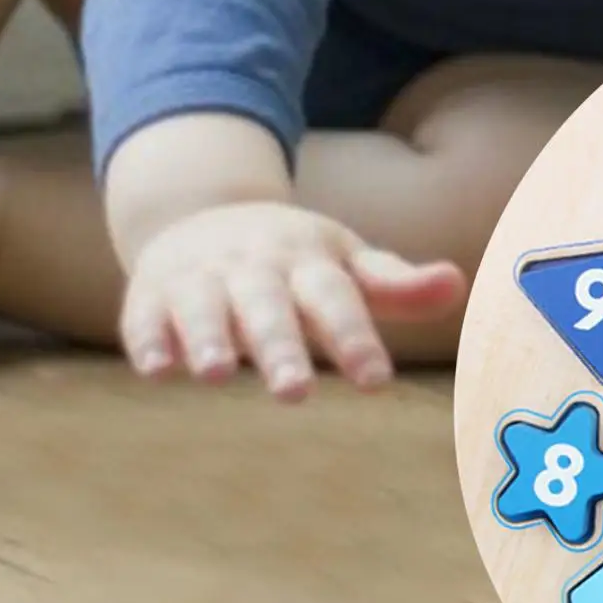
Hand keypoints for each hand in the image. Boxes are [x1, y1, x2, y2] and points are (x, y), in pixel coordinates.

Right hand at [120, 201, 466, 400]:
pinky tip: (157, 369)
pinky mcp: (151, 292)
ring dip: (208, 338)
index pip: (336, 298)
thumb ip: (397, 284)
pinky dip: (149, 339)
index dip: (355, 338)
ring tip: (215, 375)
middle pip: (268, 307)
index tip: (376, 382)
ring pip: (203, 307)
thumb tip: (458, 283)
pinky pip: (145, 314)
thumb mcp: (345, 263)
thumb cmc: (292, 256)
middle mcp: (253, 266)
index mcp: (308, 260)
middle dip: (280, 347)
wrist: (199, 209)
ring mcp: (200, 277)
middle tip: (295, 393)